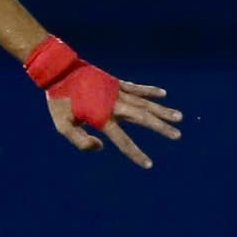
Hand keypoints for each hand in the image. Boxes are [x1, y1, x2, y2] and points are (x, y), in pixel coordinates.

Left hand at [24, 38, 180, 169]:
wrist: (58, 72)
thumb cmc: (59, 101)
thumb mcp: (62, 124)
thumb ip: (79, 140)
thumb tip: (100, 147)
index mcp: (102, 116)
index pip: (122, 140)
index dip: (135, 153)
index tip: (149, 164)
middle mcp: (114, 104)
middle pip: (142, 118)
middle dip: (160, 127)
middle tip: (177, 135)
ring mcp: (117, 92)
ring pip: (144, 102)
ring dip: (162, 110)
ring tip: (179, 117)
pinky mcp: (116, 82)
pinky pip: (136, 87)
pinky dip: (150, 90)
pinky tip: (163, 94)